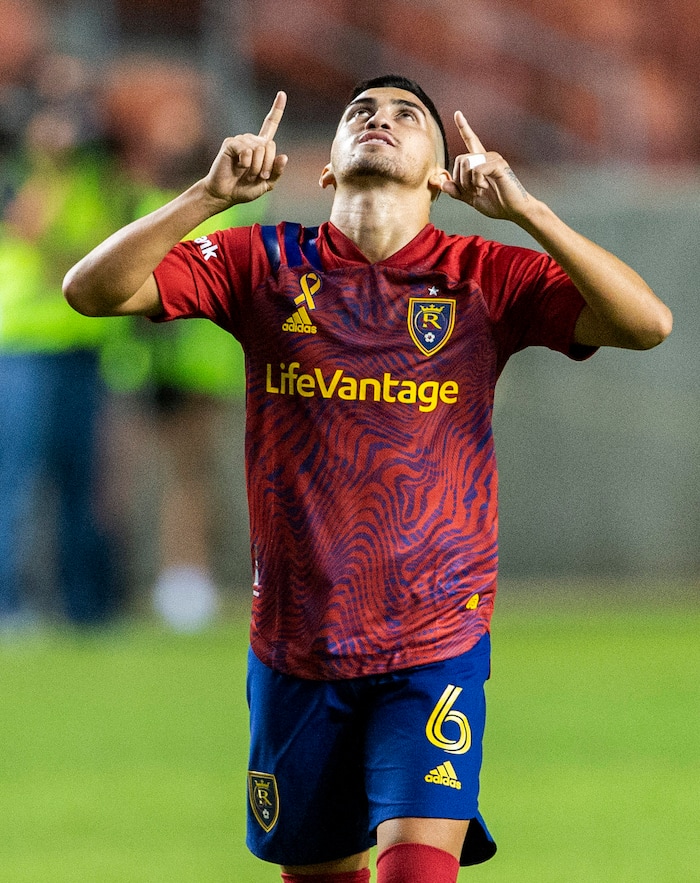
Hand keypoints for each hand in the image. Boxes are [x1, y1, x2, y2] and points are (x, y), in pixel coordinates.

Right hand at [203, 91, 288, 206]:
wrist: (225, 194)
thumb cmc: (244, 189)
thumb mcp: (266, 184)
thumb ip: (277, 172)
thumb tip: (284, 157)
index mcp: (261, 147)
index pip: (270, 125)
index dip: (277, 109)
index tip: (282, 93)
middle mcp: (251, 140)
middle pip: (270, 145)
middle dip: (267, 165)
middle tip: (257, 176)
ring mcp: (240, 140)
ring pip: (259, 149)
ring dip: (256, 167)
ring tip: (245, 173)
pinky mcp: (230, 143)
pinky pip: (246, 151)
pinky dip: (246, 163)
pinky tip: (238, 167)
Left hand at [440, 111, 531, 220]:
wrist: (513, 210)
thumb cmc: (495, 203)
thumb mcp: (470, 198)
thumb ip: (456, 190)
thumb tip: (441, 183)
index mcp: (480, 162)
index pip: (470, 141)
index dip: (463, 127)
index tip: (457, 113)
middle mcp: (486, 156)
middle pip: (460, 159)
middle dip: (460, 180)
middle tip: (473, 190)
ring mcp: (493, 158)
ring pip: (467, 164)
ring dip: (468, 182)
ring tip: (481, 189)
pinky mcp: (498, 164)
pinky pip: (476, 169)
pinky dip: (476, 182)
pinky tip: (485, 186)